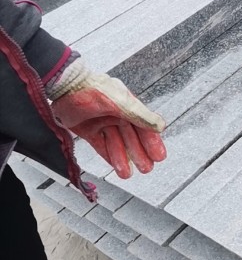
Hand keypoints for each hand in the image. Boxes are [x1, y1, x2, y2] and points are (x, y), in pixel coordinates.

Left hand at [49, 60, 166, 178]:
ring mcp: (101, 122)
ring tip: (127, 174)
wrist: (64, 86)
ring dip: (123, 159)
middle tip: (146, 168)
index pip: (143, 127)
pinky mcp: (87, 129)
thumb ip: (141, 115)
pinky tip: (115, 165)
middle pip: (131, 138)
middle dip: (139, 154)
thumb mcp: (121, 102)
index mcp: (127, 105)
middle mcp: (116, 114)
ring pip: (116, 144)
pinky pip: (101, 145)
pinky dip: (108, 156)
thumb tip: (160, 125)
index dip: (151, 142)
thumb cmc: (91, 88)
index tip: (158, 155)